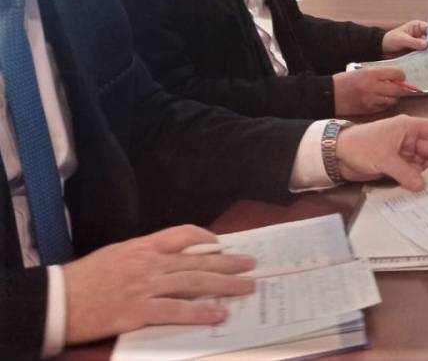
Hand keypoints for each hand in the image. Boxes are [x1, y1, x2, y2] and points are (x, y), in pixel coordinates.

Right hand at [62, 225, 255, 345]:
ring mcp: (147, 287)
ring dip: (224, 285)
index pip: (183, 234)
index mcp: (143, 247)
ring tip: (245, 287)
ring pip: (195, 282)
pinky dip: (200, 312)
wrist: (56, 300)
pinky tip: (218, 314)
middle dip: (228, 262)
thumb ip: (144, 253)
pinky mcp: (140, 311)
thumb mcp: (116, 254)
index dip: (207, 238)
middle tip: (250, 265)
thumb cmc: (82, 279)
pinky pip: (177, 310)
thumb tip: (169, 258)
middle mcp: (150, 263)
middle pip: (198, 260)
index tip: (222, 244)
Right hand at [333, 67, 418, 114]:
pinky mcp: (368, 110)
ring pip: (392, 100)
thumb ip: (380, 74)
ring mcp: (371, 100)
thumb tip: (397, 78)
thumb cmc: (345, 81)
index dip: (401, 76)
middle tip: (399, 87)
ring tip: (387, 94)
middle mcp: (372, 87)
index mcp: (371, 74)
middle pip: (398, 89)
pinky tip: (379, 101)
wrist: (329, 95)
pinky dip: (385, 104)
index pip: (396, 74)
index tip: (400, 77)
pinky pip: (384, 108)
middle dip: (401, 88)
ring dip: (393, 97)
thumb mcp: (362, 71)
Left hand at [336, 114, 427, 189]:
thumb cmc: (362, 146)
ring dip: (426, 174)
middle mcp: (407, 138)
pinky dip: (415, 179)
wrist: (336, 154)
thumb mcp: (385, 159)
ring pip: (420, 163)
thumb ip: (406, 173)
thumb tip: (423, 186)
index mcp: (408, 127)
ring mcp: (400, 152)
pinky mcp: (393, 164)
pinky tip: (423, 190)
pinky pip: (409, 171)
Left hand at [381, 19, 427, 54]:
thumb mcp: (401, 39)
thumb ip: (413, 41)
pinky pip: (425, 56)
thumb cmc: (390, 40)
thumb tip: (426, 44)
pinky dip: (427, 59)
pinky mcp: (419, 54)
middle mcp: (421, 35)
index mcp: (418, 26)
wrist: (383, 51)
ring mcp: (421, 45)